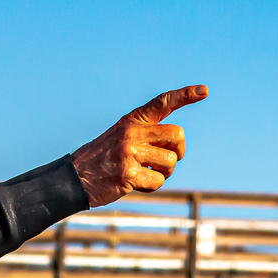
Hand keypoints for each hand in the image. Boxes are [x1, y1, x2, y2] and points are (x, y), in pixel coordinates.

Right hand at [71, 85, 204, 207]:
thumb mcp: (120, 137)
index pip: (162, 103)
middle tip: (167, 161)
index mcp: (132, 121)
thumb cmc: (102, 159)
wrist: (73, 178)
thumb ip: (146, 136)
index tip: (204, 90)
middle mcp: (131, 133)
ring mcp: (129, 153)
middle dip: (178, 151)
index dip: (185, 95)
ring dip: (164, 173)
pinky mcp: (127, 174)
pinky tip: (136, 185)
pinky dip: (152, 187)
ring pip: (170, 162)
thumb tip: (176, 149)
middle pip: (177, 135)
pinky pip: (158, 181)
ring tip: (147, 174)